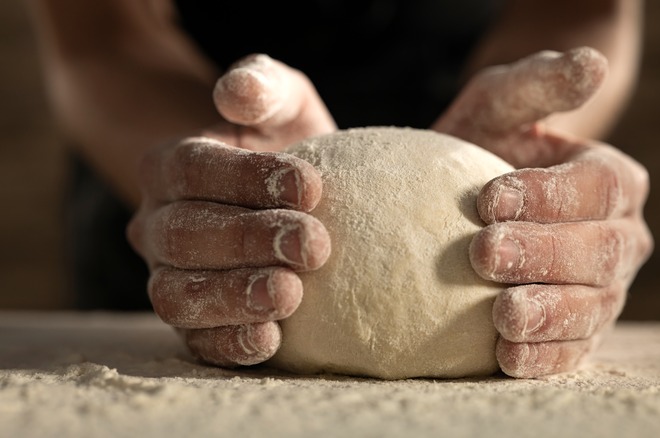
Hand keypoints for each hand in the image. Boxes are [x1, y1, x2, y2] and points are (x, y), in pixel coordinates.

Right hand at [127, 55, 334, 366]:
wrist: (294, 201)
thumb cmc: (288, 145)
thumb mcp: (285, 102)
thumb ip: (264, 85)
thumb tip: (236, 91)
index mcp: (172, 166)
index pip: (192, 170)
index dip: (246, 179)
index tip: (310, 188)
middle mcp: (158, 225)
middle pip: (182, 235)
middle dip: (248, 240)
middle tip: (314, 245)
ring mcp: (170, 277)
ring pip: (177, 295)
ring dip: (232, 297)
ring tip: (290, 295)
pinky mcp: (195, 323)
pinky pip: (196, 342)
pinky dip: (229, 344)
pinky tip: (271, 339)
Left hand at [433, 47, 652, 377]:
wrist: (468, 204)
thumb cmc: (486, 144)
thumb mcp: (501, 104)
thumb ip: (539, 83)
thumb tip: (591, 64)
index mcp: (614, 180)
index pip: (596, 187)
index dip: (549, 194)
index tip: (487, 198)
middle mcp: (621, 237)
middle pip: (599, 251)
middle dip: (543, 254)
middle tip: (485, 253)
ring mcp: (604, 290)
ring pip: (592, 307)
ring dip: (549, 313)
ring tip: (503, 314)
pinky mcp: (578, 332)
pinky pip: (572, 351)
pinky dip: (545, 357)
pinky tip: (508, 357)